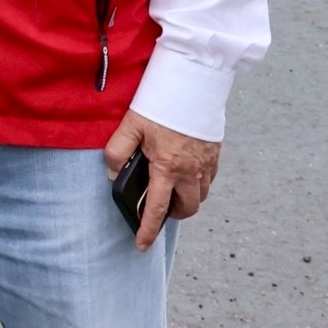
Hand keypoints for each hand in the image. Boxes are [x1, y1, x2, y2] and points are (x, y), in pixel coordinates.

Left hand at [103, 109, 219, 252]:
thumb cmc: (160, 103)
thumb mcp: (130, 125)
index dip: (148, 230)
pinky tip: (184, 170)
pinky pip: (209, 179)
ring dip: (187, 199)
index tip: (141, 245)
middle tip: (159, 207)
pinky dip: (198, 183)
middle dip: (173, 215)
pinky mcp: (215, 153)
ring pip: (201, 196)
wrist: (193, 82)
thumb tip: (112, 173)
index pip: (156, 209)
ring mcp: (206, 163)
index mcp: (167, 167)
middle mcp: (191, 170)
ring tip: (171, 188)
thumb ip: (117, 151)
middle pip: (186, 209)